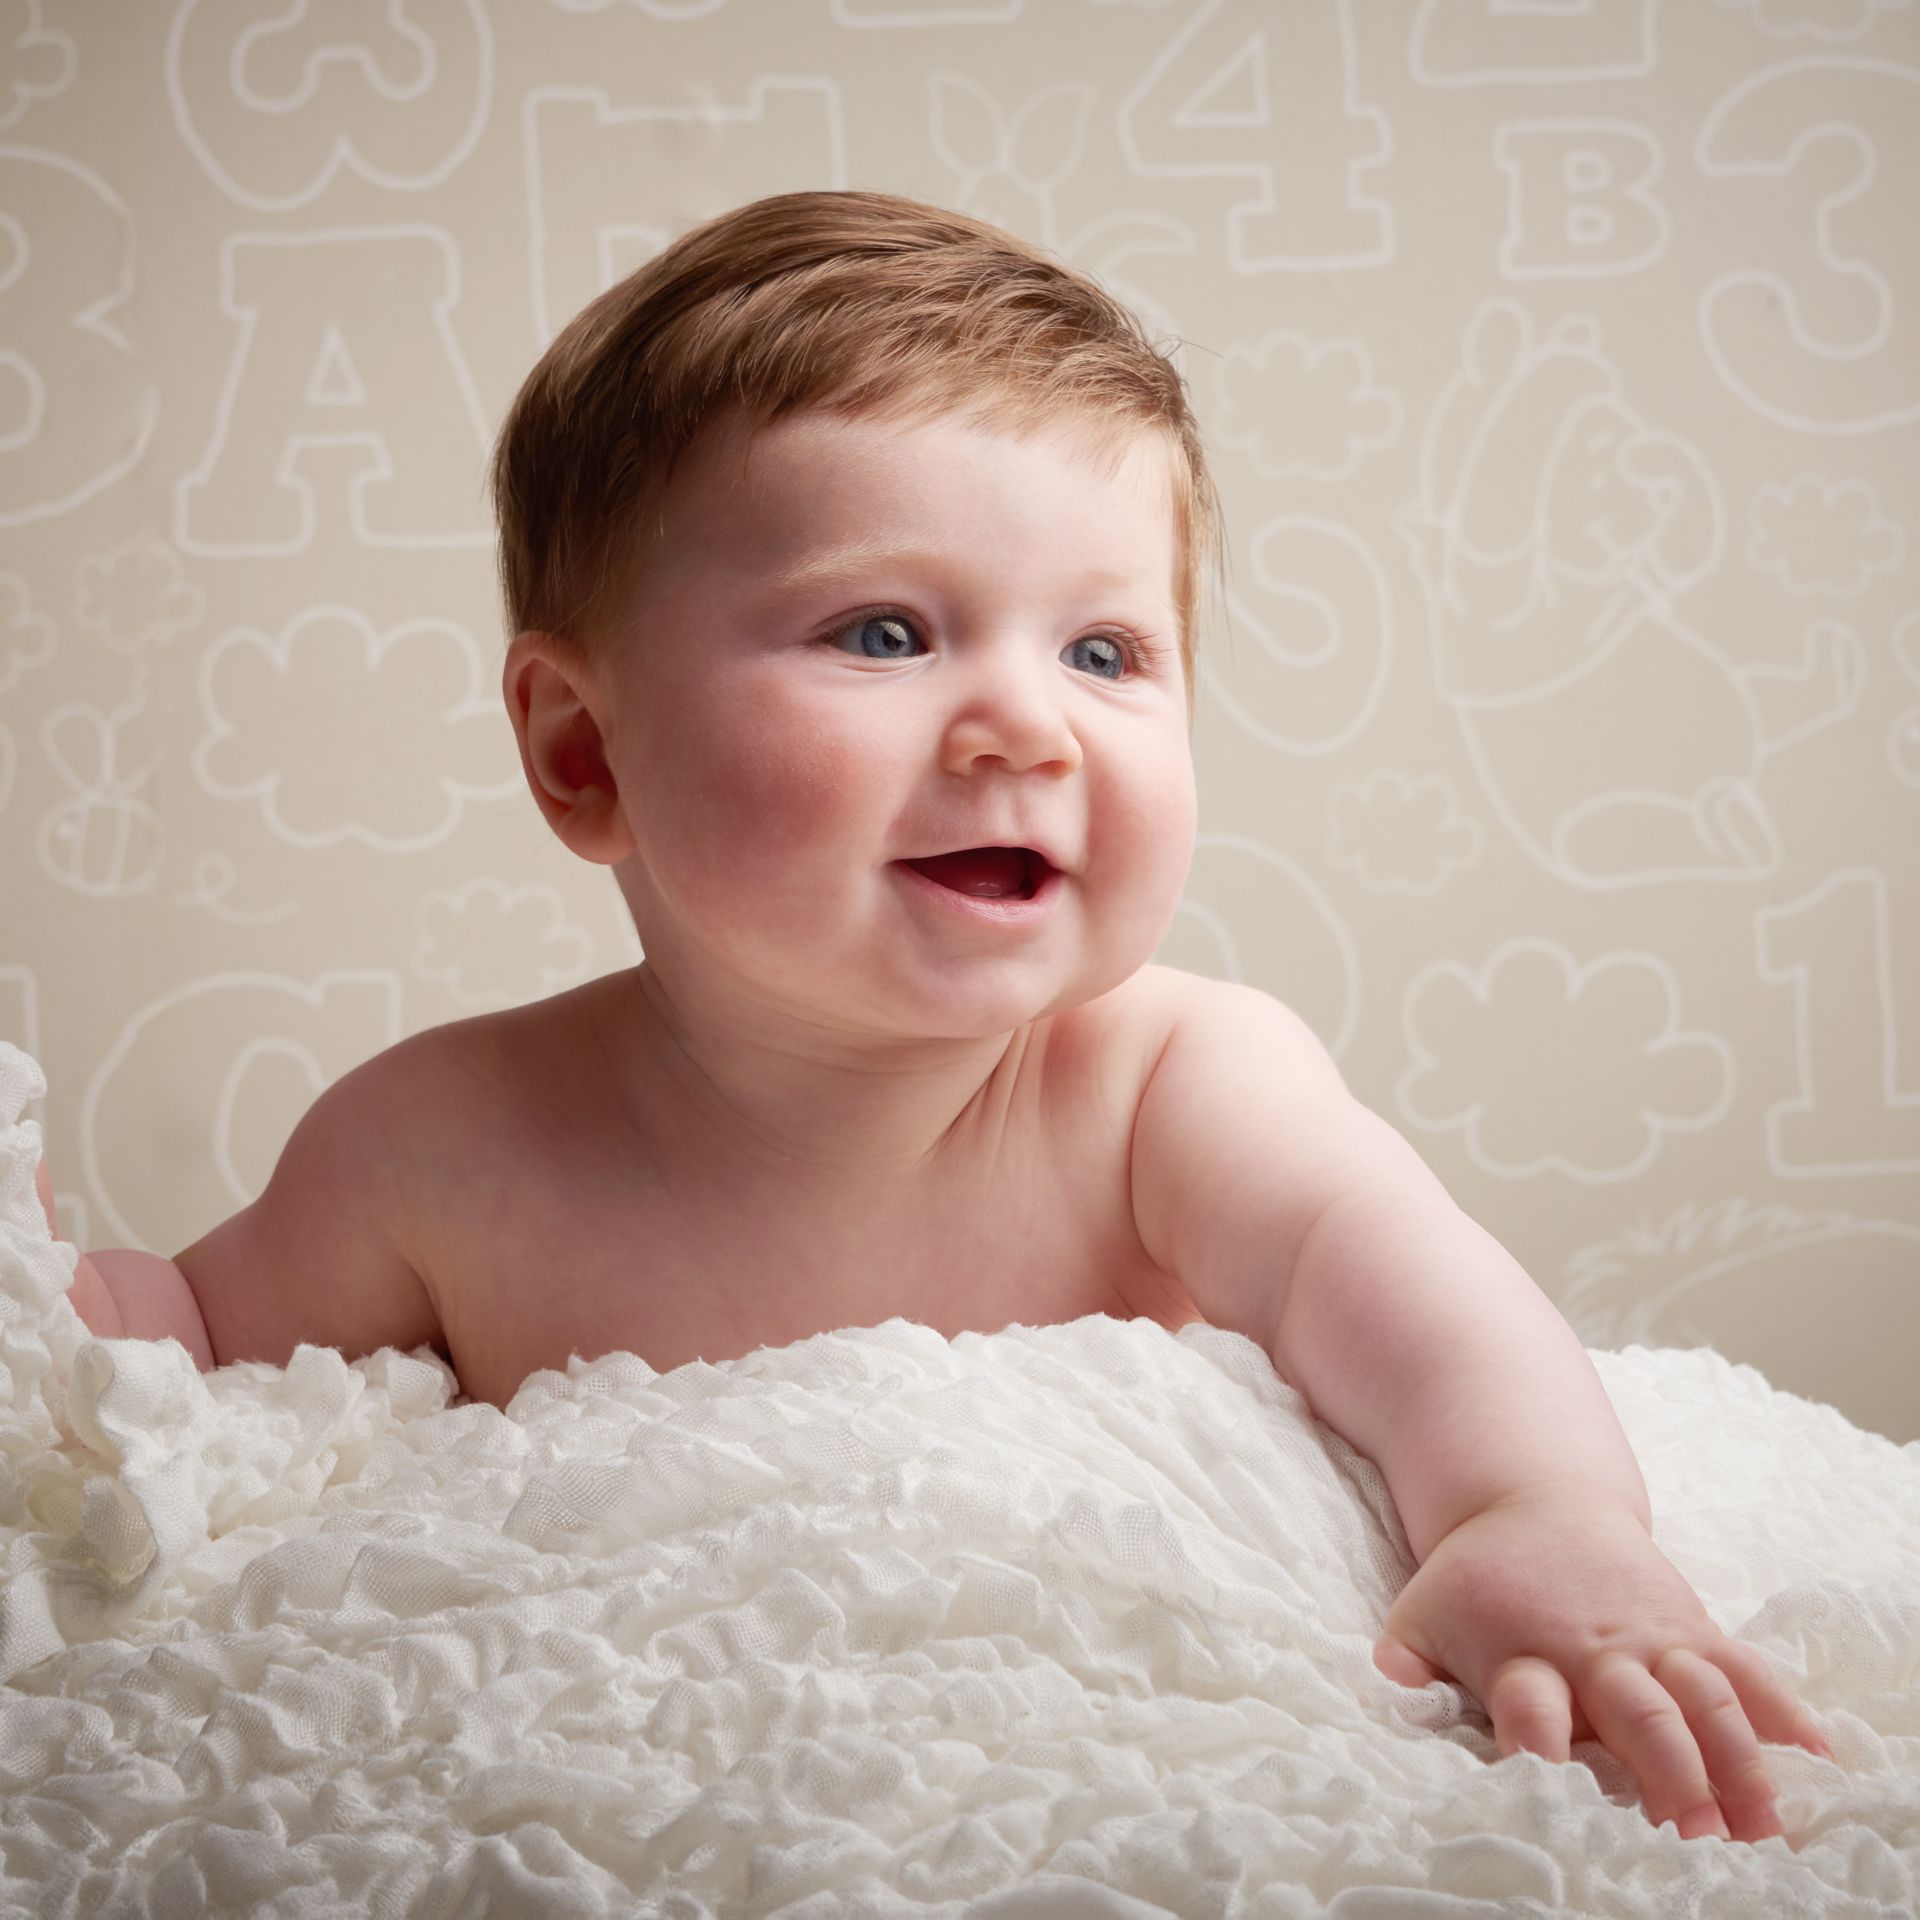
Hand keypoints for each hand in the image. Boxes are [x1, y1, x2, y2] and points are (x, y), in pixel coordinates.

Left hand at [1371, 1489, 1835, 1843]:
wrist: (1533, 1499)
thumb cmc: (1477, 1581)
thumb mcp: (1425, 1609)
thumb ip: (1408, 1660)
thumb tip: (1387, 1683)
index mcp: (1522, 1654)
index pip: (1530, 1704)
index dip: (1540, 1740)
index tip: (1555, 1782)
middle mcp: (1594, 1652)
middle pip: (1638, 1711)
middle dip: (1668, 1768)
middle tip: (1694, 1828)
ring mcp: (1651, 1640)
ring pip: (1705, 1695)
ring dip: (1737, 1757)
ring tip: (1763, 1820)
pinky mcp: (1692, 1629)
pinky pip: (1745, 1666)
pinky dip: (1784, 1708)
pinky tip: (1819, 1754)